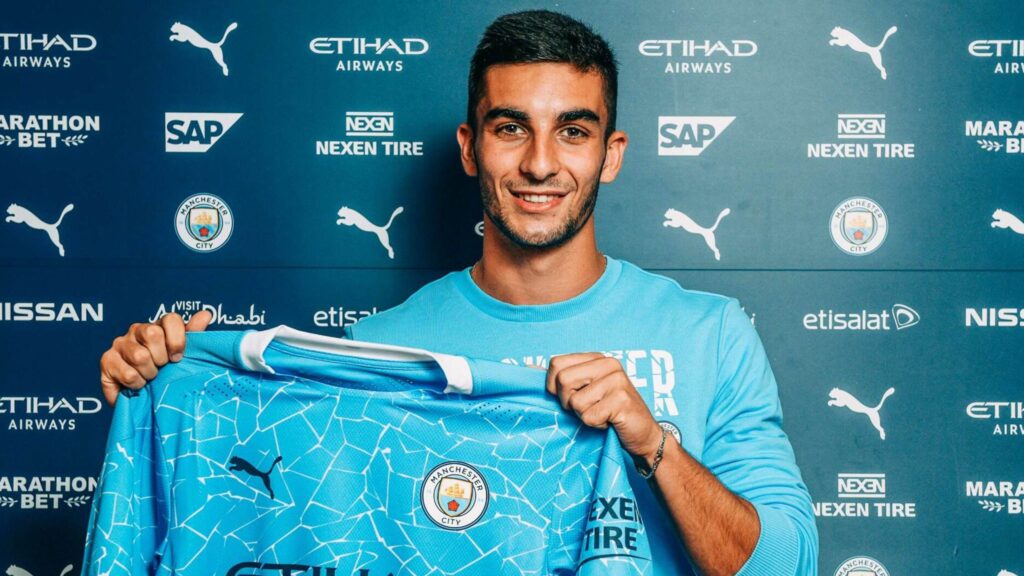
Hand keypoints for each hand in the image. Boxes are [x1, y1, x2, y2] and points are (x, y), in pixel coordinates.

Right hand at [99, 310, 212, 405]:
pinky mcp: (106, 361)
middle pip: (153, 334)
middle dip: (162, 358)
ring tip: (150, 378)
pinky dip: (138, 384)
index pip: (170, 319)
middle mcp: (137, 330)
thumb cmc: (165, 374)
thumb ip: (194, 335)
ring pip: (140, 356)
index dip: (177, 340)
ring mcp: (120, 344)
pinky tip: (138, 385)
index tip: (178, 357)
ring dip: (149, 373)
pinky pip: (128, 374)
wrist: (144, 400)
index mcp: (158, 326)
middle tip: (161, 369)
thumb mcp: (182, 355)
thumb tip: (206, 314)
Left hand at [545, 352, 663, 463]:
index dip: (554, 387)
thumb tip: (528, 368)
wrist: (643, 435)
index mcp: (596, 358)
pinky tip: (610, 421)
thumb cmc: (609, 413)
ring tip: (602, 413)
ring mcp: (617, 380)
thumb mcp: (584, 391)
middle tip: (588, 408)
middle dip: (568, 403)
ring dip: (584, 416)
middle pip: (562, 381)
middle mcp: (608, 364)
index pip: (556, 364)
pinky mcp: (622, 400)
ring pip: (575, 402)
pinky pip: (588, 416)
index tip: (569, 398)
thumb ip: (561, 380)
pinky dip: (595, 425)